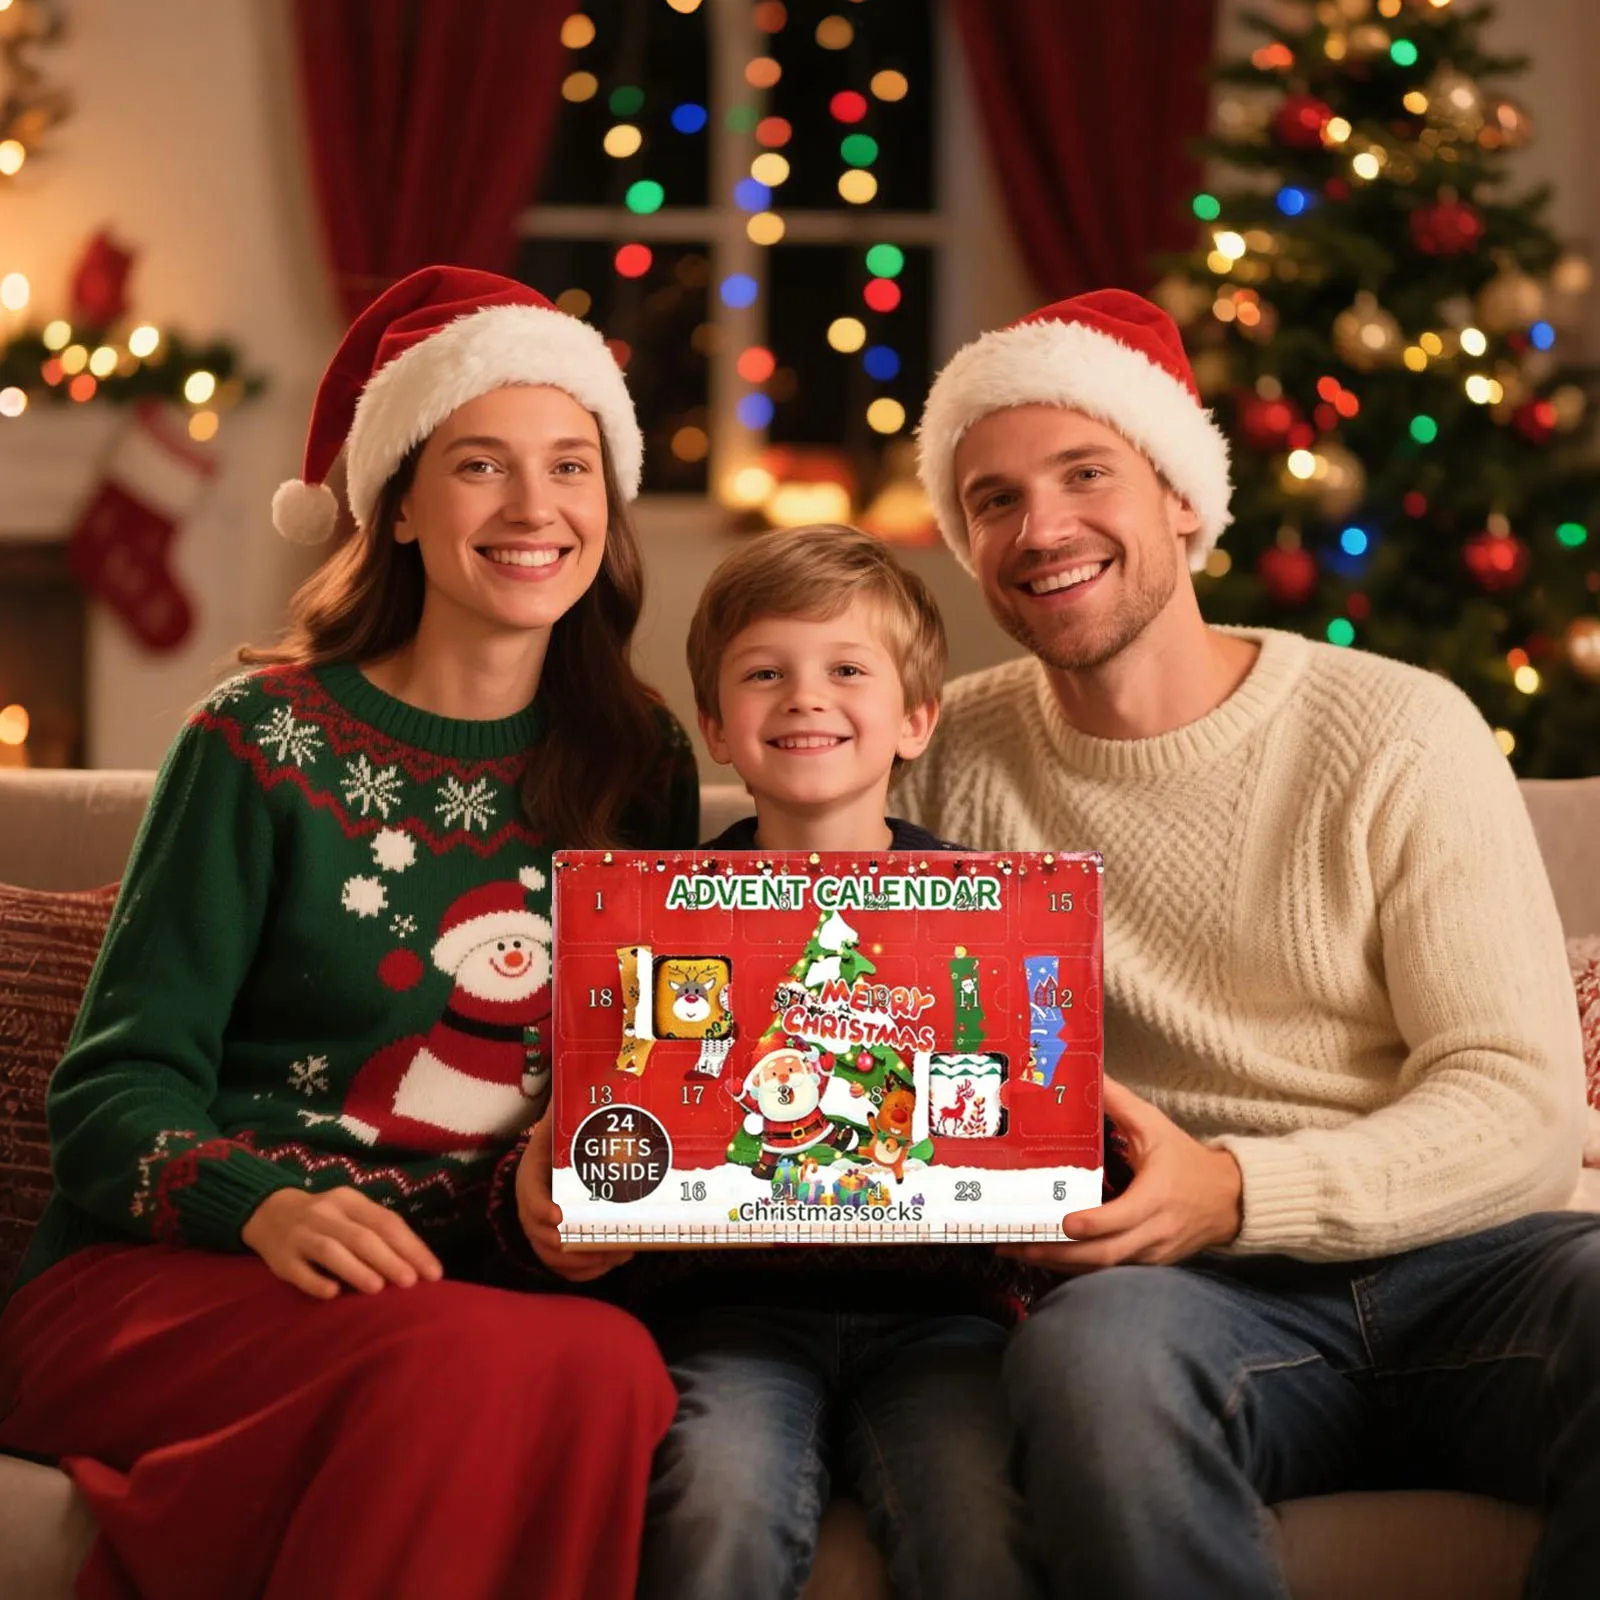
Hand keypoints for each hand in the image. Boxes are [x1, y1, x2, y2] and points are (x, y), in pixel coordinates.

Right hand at [242, 1186, 443, 1299]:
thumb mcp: (351, 1213)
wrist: (268, 1212)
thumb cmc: (326, 1219)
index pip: (386, 1222)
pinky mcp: (280, 1258)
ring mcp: (300, 1234)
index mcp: (350, 1200)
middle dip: (389, 1259)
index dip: (412, 1247)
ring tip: (379, 1288)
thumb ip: (379, 1232)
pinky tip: (333, 1293)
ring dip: (356, 1269)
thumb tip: (419, 1265)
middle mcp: (325, 1213)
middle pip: (361, 1236)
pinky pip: (298, 1270)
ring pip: (331, 1249)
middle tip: (411, 1282)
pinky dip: (316, 1282)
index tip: (434, 1273)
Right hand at [517, 1115, 635, 1282]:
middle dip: (572, 1249)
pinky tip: (611, 1263)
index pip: (528, 1197)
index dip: (539, 1209)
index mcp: (531, 1173)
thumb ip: (574, 1106)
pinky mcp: (557, 1238)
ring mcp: (541, 1225)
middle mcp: (531, 1204)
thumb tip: (600, 1086)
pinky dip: (585, 1270)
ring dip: (584, 1263)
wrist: (563, 1138)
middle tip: (605, 1247)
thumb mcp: (565, 1114)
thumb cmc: (568, 1128)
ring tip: (617, 1255)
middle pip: (541, 1237)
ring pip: (553, 1257)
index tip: (559, 1216)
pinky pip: (563, 1265)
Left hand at [1001, 1078, 1242, 1274]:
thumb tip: (1089, 1073)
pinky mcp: (1147, 1264)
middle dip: (1058, 1254)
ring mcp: (1151, 1254)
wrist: (1229, 1200)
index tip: (1063, 1222)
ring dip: (1060, 1264)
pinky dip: (1077, 1267)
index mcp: (1157, 1197)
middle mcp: (1154, 1232)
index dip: (1093, 1224)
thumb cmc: (1186, 1160)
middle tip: (1017, 1246)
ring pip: (1102, 1268)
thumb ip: (1120, 1104)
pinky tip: (1046, 1258)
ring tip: (1018, 1252)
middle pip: (1104, 1254)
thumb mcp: (1156, 1126)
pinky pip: (1109, 1271)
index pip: (1122, 1218)